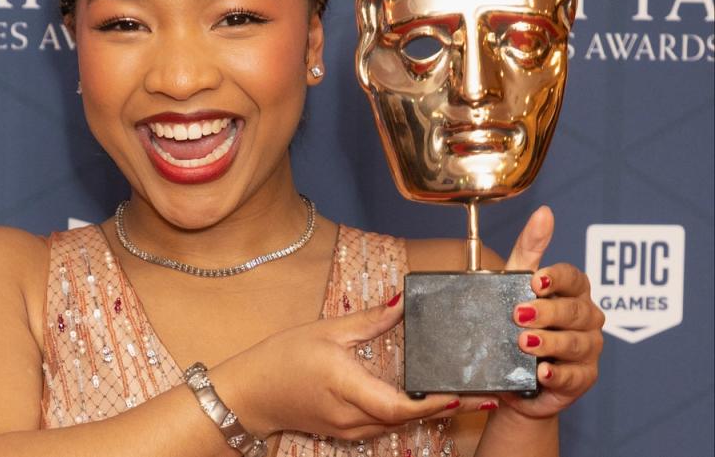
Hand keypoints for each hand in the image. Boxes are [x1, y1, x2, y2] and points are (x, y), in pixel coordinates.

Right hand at [216, 297, 498, 440]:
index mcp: (345, 386)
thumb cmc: (281, 359)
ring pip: (398, 424)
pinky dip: (407, 414)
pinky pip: (383, 425)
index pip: (399, 404)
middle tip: (484, 393)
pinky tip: (425, 401)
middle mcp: (350, 415)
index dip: (435, 403)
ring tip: (464, 396)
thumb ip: (369, 319)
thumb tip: (402, 302)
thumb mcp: (325, 330)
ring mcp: (348, 429)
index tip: (465, 393)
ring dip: (430, 412)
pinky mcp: (345, 432)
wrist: (249, 394)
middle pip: (407, 417)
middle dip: (446, 407)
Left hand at [501, 206, 604, 417]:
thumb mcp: (514, 282)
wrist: (510, 372)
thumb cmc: (515, 320)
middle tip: (519, 315)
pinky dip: (560, 375)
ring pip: (576, 343)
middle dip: (548, 312)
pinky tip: (544, 373)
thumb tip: (544, 212)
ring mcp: (588, 348)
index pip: (574, 278)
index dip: (557, 278)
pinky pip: (576, 376)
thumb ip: (530, 249)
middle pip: (574, 311)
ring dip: (551, 343)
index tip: (535, 281)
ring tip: (525, 343)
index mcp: (572, 291)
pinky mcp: (583, 378)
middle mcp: (586, 317)